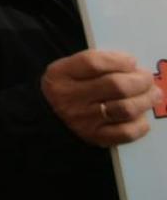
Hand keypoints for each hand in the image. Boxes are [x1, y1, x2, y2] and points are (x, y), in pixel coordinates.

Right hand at [41, 49, 158, 146]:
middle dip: (141, 80)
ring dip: (146, 100)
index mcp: (60, 75)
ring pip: (126, 109)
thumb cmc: (66, 87)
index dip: (119, 60)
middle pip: (116, 86)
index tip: (131, 61)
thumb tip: (133, 66)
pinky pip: (126, 133)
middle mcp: (69, 98)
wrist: (47, 117)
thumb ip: (97, 62)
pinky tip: (141, 116)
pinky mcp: (95, 138)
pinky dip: (140, 124)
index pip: (93, 63)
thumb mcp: (68, 68)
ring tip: (152, 94)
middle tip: (147, 78)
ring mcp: (83, 121)